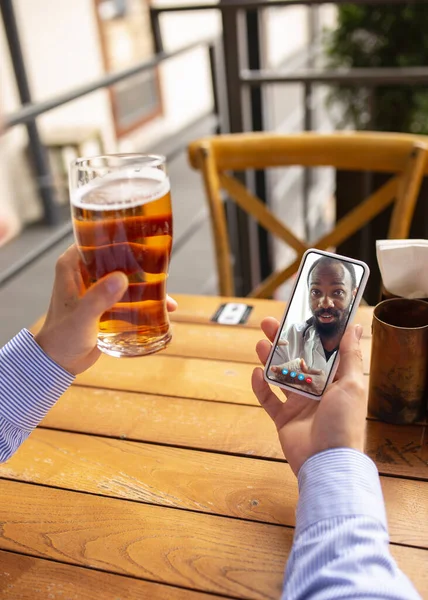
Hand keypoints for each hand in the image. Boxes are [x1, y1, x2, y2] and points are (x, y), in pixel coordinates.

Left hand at [35, 245, 177, 374]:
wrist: (60, 362)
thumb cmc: (63, 338)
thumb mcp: (82, 317)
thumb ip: (98, 299)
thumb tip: (121, 279)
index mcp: (72, 265)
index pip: (96, 237)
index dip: (118, 234)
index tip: (141, 235)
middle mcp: (84, 271)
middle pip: (116, 255)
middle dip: (138, 258)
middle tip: (161, 262)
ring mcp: (97, 287)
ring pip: (126, 274)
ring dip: (145, 280)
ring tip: (165, 287)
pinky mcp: (107, 302)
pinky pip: (129, 294)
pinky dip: (145, 298)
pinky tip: (164, 306)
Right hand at [252, 317, 365, 474]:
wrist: (327, 461)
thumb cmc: (344, 423)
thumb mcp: (352, 383)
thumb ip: (350, 355)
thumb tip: (354, 326)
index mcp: (335, 381)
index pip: (320, 351)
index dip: (308, 334)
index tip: (297, 316)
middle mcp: (317, 391)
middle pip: (296, 360)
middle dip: (283, 341)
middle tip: (269, 323)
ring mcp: (299, 405)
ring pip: (280, 376)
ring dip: (270, 359)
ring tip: (260, 343)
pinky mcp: (284, 419)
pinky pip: (269, 400)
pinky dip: (261, 387)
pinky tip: (256, 373)